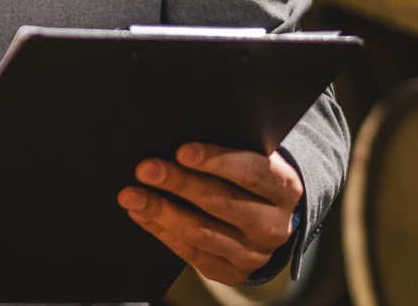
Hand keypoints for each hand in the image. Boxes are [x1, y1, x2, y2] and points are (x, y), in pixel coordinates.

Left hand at [119, 144, 302, 285]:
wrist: (269, 220)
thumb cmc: (251, 178)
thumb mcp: (254, 158)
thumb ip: (229, 151)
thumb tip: (180, 144)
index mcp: (285, 188)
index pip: (252, 172)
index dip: (216, 161)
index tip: (181, 151)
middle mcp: (273, 225)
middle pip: (222, 202)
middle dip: (179, 183)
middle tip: (146, 169)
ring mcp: (254, 254)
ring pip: (202, 232)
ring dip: (162, 211)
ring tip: (132, 195)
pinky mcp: (232, 273)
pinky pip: (191, 253)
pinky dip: (162, 232)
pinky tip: (143, 215)